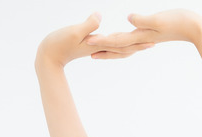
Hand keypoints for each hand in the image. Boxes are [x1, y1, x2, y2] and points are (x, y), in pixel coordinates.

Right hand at [36, 13, 153, 67]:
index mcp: (100, 44)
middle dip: (139, 46)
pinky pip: (108, 46)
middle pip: (124, 48)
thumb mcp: (74, 32)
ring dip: (130, 46)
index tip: (152, 41)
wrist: (47, 56)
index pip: (123, 44)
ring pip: (117, 48)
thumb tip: (100, 16)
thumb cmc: (58, 44)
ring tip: (141, 43)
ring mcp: (95, 48)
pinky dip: (117, 45)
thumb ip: (88, 24)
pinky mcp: (89, 46)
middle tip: (154, 43)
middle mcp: (100, 48)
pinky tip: (118, 42)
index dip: (138, 42)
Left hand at [85, 9, 201, 58]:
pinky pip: (132, 41)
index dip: (102, 40)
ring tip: (97, 48)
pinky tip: (121, 40)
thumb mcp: (160, 19)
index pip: (118, 39)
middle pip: (118, 46)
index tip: (88, 41)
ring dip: (110, 48)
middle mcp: (142, 39)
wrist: (195, 28)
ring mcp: (147, 38)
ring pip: (124, 45)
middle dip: (102, 48)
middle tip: (85, 48)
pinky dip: (123, 43)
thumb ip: (144, 20)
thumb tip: (129, 20)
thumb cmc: (180, 21)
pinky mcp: (151, 35)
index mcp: (142, 35)